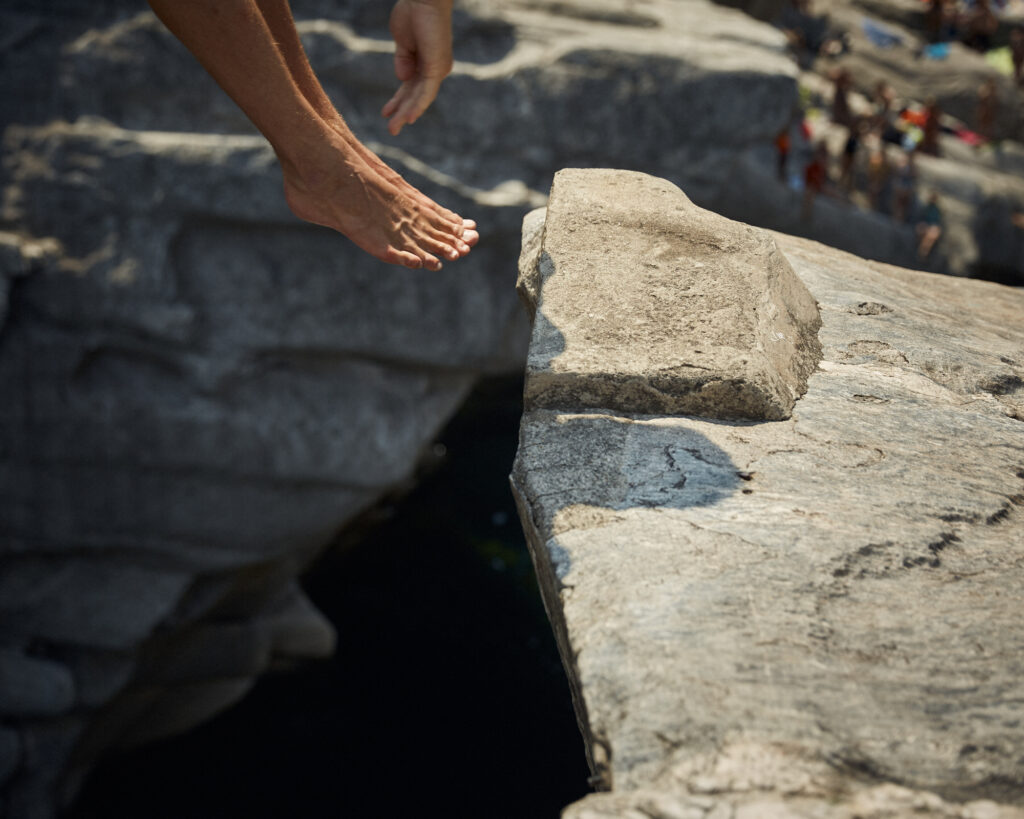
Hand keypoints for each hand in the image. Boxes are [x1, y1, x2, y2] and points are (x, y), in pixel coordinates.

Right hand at [381, 0, 453, 135]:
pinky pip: (427, 91)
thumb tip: (402, 79)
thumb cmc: (413, 14)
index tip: (387, 112)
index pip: (411, 88)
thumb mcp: (403, 43)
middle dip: (402, 112)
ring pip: (421, 98)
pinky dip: (419, 105)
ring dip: (407, 114)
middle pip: (416, 96)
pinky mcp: (437, 68)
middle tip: (391, 130)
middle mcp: (435, 69)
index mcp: (426, 63)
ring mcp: (437, 69)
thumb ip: (403, 61)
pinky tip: (410, 117)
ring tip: (394, 128)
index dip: (399, 100)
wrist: (421, 0)